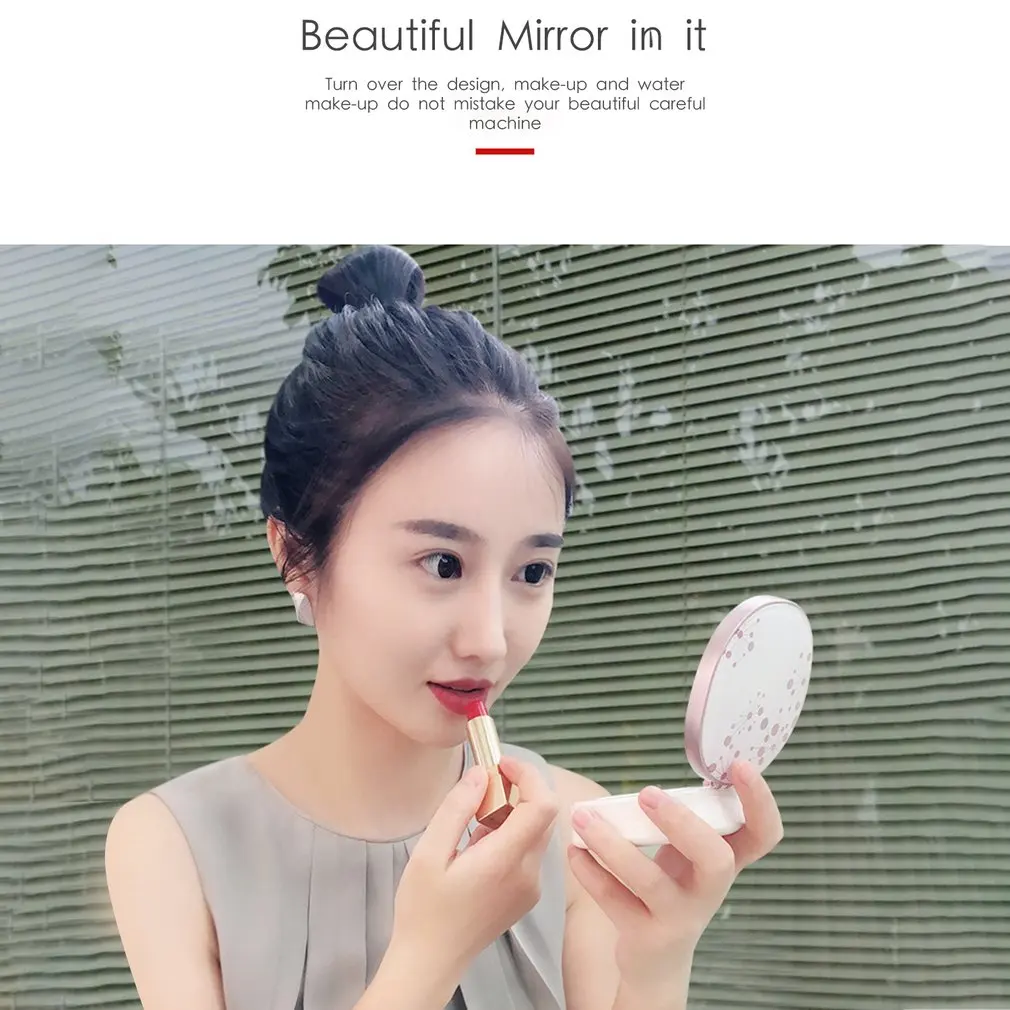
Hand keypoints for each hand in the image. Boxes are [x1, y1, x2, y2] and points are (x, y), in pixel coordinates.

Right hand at [388, 755, 558, 987]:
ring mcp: (531, 887)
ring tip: (471, 823)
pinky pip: (528, 851)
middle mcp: (528, 874)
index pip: (543, 805)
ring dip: (511, 813)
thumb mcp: (428, 853)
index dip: (527, 775)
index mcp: (505, 862)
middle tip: (479, 790)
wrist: (430, 963)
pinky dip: (509, 834)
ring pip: (536, 831)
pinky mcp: (526, 895)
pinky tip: (476, 846)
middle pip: (542, 814)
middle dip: (517, 790)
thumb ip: (456, 808)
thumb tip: (481, 773)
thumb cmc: (423, 910)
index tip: (499, 763)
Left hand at [567, 761, 782, 1001]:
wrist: (657, 961)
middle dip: (683, 823)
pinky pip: (615, 901)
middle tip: (647, 793)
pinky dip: (590, 872)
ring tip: (583, 817)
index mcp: (727, 861)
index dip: (760, 802)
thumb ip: (687, 819)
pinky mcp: (646, 936)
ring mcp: (680, 917)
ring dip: (613, 845)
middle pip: (717, 860)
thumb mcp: (690, 855)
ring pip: (652, 883)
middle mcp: (710, 891)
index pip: (763, 834)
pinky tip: (574, 850)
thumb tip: (667, 768)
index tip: (739, 766)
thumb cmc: (674, 888)